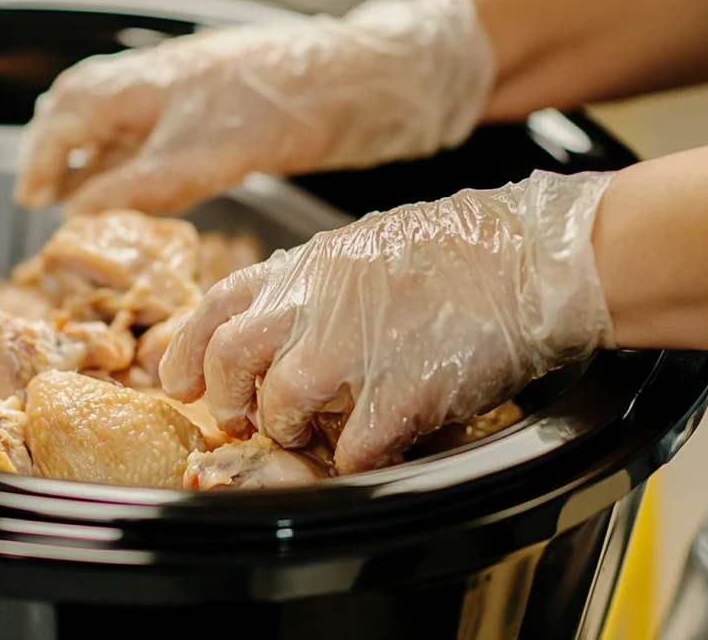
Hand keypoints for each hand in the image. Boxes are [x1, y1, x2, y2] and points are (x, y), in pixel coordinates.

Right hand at [15, 0, 495, 215]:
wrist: (364, 83)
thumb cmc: (289, 107)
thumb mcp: (203, 156)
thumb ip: (138, 184)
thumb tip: (79, 211)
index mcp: (148, 81)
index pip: (71, 110)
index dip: (43, 154)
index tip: (30, 198)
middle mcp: (162, 82)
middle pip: (87, 106)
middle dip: (59, 149)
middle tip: (43, 193)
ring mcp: (193, 94)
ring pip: (124, 120)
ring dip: (97, 156)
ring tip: (81, 197)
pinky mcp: (223, 113)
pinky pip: (159, 132)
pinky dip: (137, 160)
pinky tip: (142, 187)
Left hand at [158, 171, 615, 474]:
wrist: (529, 256)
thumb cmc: (449, 252)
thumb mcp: (356, 250)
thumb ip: (305, 287)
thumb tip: (264, 323)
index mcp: (305, 268)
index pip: (215, 305)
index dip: (184, 350)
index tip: (178, 382)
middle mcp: (318, 304)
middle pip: (230, 358)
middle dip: (227, 398)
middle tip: (243, 417)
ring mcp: (358, 346)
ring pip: (280, 404)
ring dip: (289, 428)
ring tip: (311, 429)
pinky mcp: (406, 389)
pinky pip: (353, 447)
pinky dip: (353, 457)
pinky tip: (371, 443)